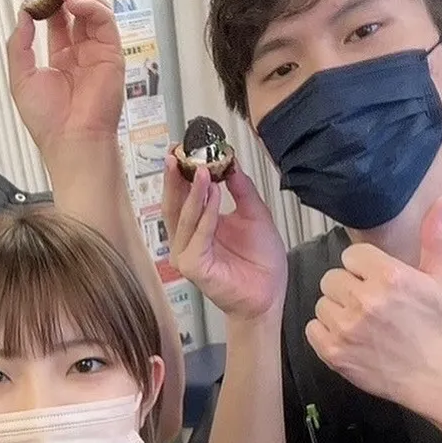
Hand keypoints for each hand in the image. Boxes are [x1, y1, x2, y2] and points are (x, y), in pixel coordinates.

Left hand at [7, 0, 123, 152]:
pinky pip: (105, 20)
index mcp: (61, 57)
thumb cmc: (47, 119)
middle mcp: (82, 51)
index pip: (59, 18)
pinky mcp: (112, 53)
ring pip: (94, 9)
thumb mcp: (20, 76)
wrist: (70, 140)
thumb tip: (23, 14)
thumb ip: (20, 44)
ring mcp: (99, 51)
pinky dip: (91, 5)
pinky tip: (74, 1)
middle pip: (79, 7)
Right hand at [164, 158, 286, 321]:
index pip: (181, 195)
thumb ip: (241, 190)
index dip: (179, 172)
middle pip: (173, 204)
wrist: (268, 293)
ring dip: (192, 193)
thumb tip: (231, 163)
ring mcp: (188, 254)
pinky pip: (197, 237)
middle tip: (178, 154)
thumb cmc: (260, 262)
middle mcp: (188, 239)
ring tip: (202, 170)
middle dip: (175, 178)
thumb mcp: (254, 214)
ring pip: (183, 218)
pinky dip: (205, 215)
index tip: (182, 148)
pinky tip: (213, 196)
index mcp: (198, 226)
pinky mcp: (194, 267)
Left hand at [305, 196, 441, 412]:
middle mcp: (365, 300)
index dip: (362, 268)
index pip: (350, 256)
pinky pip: (312, 329)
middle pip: (331, 278)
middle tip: (367, 304)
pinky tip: (347, 337)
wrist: (433, 375)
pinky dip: (325, 333)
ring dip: (336, 310)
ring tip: (359, 323)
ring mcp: (347, 328)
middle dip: (347, 288)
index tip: (375, 282)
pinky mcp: (334, 352)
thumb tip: (441, 199)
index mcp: (390, 276)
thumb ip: (435, 237)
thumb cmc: (437, 324)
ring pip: (321, 303)